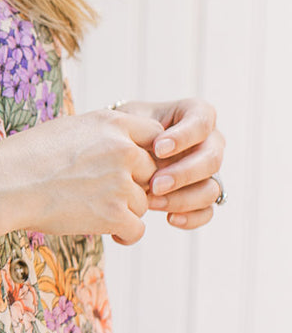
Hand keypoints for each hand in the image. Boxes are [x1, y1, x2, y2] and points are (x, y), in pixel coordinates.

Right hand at [0, 108, 165, 244]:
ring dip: (125, 211)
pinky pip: (137, 229)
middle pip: (152, 172)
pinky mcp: (114, 214)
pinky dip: (125, 235)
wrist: (3, 184)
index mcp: (111, 123)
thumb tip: (117, 145)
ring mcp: (120, 182)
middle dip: (135, 185)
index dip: (145, 153)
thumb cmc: (25, 157)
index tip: (130, 167)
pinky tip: (110, 234)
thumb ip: (100, 135)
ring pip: (143, 203)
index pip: (155, 135)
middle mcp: (122, 150)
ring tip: (96, 213)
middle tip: (109, 195)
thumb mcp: (68, 130)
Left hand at [112, 98, 225, 230]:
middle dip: (183, 174)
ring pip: (212, 188)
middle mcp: (209, 142)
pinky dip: (191, 217)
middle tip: (154, 183)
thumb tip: (151, 150)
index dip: (184, 136)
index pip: (202, 121)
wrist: (120, 152)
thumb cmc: (126, 129)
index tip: (158, 148)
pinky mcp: (202, 195)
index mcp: (195, 115)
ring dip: (183, 198)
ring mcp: (207, 171)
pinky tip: (170, 218)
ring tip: (151, 200)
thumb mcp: (129, 120)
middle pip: (212, 159)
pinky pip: (207, 211)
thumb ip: (141, 129)